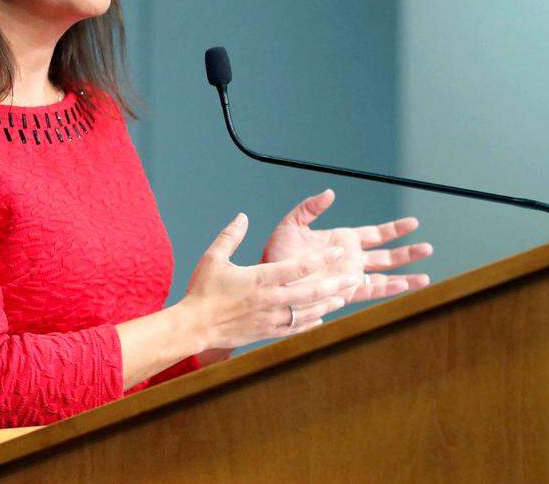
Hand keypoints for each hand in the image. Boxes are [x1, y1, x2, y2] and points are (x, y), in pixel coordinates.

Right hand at [182, 213, 360, 349]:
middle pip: (310, 293)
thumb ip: (230, 236)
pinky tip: (320, 318)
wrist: (195, 325)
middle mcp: (270, 299)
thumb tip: (243, 217)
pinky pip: (295, 328)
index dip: (320, 258)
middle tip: (353, 278)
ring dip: (327, 304)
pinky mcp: (267, 332)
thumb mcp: (213, 258)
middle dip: (334, 285)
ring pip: (307, 312)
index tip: (337, 250)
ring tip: (342, 297)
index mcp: (259, 279)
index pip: (297, 267)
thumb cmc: (202, 290)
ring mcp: (270, 318)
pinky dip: (310, 322)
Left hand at [262, 189, 432, 303]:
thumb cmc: (276, 253)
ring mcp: (349, 276)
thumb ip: (310, 208)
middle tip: (428, 248)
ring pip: (384, 275)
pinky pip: (370, 290)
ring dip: (405, 274)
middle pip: (386, 255)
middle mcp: (349, 258)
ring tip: (426, 276)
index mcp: (341, 239)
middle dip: (407, 252)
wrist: (269, 279)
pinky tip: (404, 285)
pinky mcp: (344, 291)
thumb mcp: (292, 224)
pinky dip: (388, 288)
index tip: (414, 223)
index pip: (375, 234)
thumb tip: (330, 193)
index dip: (394, 229)